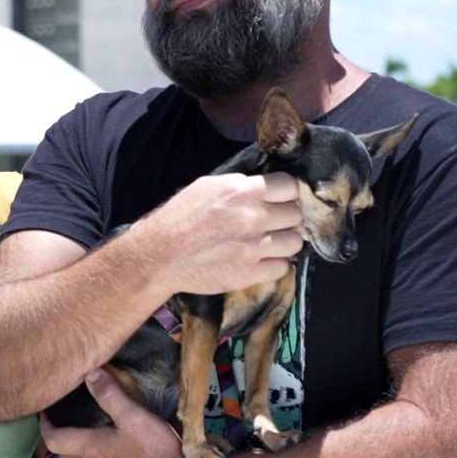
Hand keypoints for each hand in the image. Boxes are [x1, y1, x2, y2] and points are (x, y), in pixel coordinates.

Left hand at [41, 369, 184, 457]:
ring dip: (74, 449)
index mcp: (90, 447)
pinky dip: (92, 457)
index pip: (54, 439)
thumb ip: (110, 395)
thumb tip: (89, 374)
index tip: (43, 412)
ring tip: (81, 431)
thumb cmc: (154, 451)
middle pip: (63, 453)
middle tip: (60, 420)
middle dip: (58, 438)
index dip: (45, 426)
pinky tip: (107, 448)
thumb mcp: (133, 417)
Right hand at [139, 172, 301, 294]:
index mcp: (242, 191)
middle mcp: (253, 217)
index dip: (285, 194)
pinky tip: (260, 260)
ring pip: (295, 242)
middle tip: (271, 223)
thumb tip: (263, 186)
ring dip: (284, 242)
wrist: (161, 255)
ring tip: (269, 243)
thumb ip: (239, 185)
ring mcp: (254, 247)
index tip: (278, 200)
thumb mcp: (206, 187)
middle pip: (296, 214)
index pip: (290, 186)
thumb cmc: (180, 217)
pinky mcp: (251, 273)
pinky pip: (284, 267)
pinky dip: (275, 264)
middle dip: (286, 218)